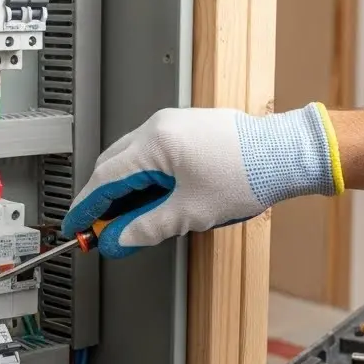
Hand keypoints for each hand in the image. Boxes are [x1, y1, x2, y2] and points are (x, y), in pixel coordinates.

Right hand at [61, 104, 344, 257]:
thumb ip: (147, 228)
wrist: (287, 154)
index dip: (87, 207)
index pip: (104, 178)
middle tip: (101, 228)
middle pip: (113, 166)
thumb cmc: (250, 174)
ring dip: (126, 189)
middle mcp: (160, 127)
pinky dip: (145, 178)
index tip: (76, 226)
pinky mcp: (189, 130)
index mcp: (155, 143)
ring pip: (133, 160)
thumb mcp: (190, 213)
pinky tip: (154, 201)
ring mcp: (175, 125)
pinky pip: (153, 154)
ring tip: (131, 221)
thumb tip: (119, 239)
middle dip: (104, 199)